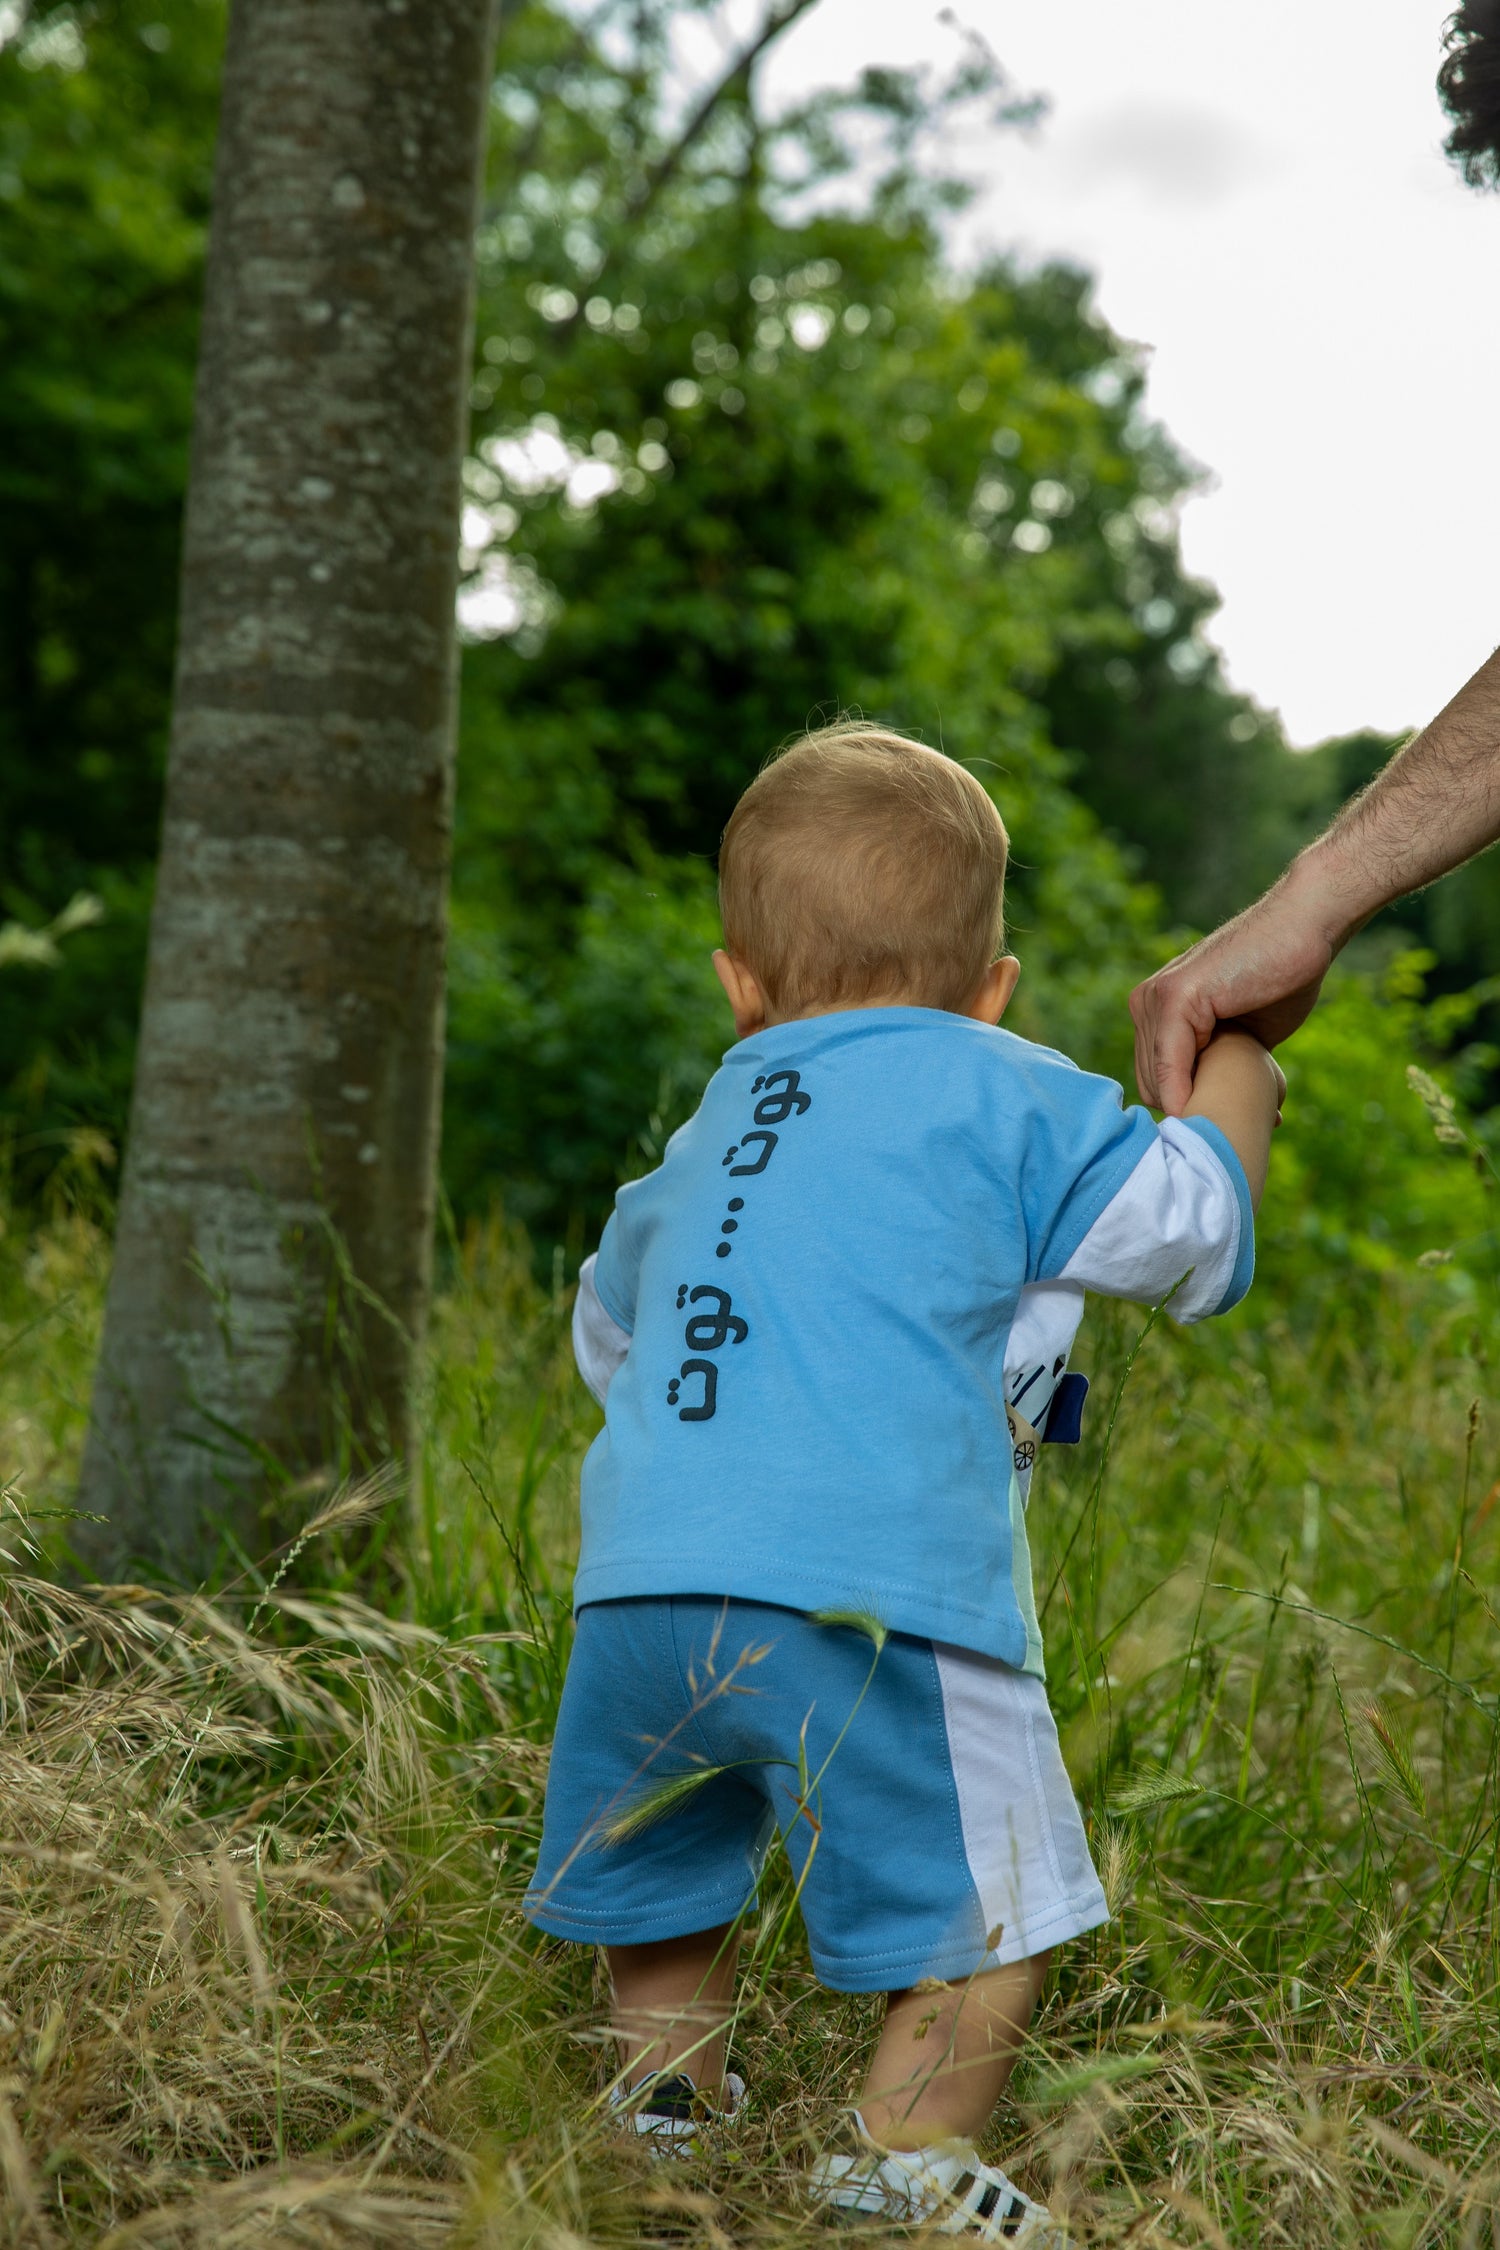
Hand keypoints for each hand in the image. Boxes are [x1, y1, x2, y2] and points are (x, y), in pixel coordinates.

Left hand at [1130, 883, 1333, 1114]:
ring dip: (1196, 1108)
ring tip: (1243, 1116)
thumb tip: (1212, 1113)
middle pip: (1152, 1088)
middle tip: (1242, 1127)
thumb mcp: (1239, 1036)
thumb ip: (1215, 1063)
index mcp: (1156, 1012)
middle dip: (1192, 1112)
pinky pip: (1168, 1066)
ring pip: (1157, 1083)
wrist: (1304, 930)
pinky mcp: (1174, 997)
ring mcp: (1155, 999)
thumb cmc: (1281, 980)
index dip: (1188, 1110)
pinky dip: (1185, 1095)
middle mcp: (1146, 1004)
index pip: (1153, 1083)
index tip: (1227, 1131)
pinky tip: (1212, 1112)